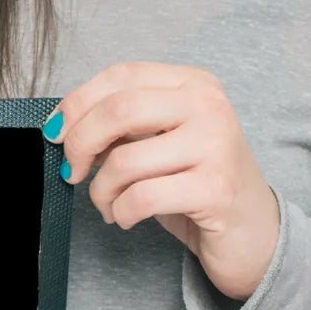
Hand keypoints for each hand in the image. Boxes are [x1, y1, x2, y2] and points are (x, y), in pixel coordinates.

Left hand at [49, 62, 279, 301]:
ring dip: (101, 190)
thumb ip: (121, 124)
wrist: (255, 233)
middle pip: (118, 109)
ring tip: (107, 203)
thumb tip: (63, 126)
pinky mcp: (217, 189)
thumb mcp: (158, 141)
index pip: (119, 76)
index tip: (55, 132)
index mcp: (193, 83)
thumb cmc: (195, 182)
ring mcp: (217, 145)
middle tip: (72, 171)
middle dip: (80, 143)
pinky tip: (126, 217)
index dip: (77, 103)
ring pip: (125, 160)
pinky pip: (142, 197)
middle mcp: (209, 106)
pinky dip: (121, 211)